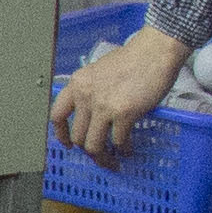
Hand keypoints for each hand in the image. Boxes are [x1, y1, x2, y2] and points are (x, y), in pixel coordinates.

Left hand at [51, 22, 186, 156]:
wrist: (154, 51)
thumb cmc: (133, 59)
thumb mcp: (99, 71)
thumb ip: (91, 90)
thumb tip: (92, 113)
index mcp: (77, 84)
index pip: (57, 115)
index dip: (61, 134)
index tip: (68, 144)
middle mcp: (85, 96)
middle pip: (77, 136)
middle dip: (88, 151)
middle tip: (99, 156)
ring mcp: (103, 106)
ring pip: (94, 145)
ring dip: (103, 158)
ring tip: (112, 161)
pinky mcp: (123, 113)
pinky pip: (118, 141)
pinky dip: (123, 149)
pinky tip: (128, 149)